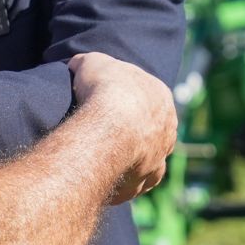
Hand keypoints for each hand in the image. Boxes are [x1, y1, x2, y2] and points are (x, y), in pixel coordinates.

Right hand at [68, 52, 176, 202]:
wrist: (109, 127)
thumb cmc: (103, 90)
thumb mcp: (90, 63)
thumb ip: (87, 64)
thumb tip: (77, 65)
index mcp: (160, 94)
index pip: (144, 96)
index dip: (123, 98)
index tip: (103, 102)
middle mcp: (167, 126)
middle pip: (149, 128)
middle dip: (130, 130)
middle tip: (102, 132)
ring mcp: (160, 154)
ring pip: (146, 157)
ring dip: (128, 158)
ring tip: (101, 158)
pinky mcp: (147, 177)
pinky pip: (136, 182)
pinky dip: (122, 181)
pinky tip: (104, 179)